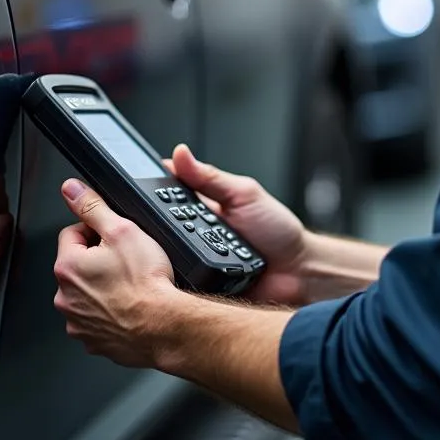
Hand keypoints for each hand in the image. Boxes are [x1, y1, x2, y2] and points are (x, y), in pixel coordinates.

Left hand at [53, 179, 177, 366]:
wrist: (163, 325)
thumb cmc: (146, 283)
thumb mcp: (122, 230)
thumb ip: (93, 206)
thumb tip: (71, 189)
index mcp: (68, 266)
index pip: (73, 233)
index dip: (97, 230)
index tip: (115, 237)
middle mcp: (65, 296)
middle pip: (79, 264)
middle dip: (99, 259)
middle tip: (126, 260)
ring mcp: (78, 321)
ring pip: (87, 292)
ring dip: (103, 285)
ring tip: (129, 284)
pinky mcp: (93, 340)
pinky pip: (97, 317)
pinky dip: (110, 310)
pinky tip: (129, 304)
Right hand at [166, 144, 310, 306]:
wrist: (298, 272)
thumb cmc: (277, 230)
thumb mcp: (244, 194)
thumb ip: (211, 177)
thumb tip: (181, 153)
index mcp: (202, 206)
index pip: (166, 194)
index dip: (151, 189)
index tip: (140, 182)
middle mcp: (193, 233)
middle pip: (160, 226)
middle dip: (160, 222)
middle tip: (170, 220)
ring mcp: (195, 260)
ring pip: (165, 255)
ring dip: (170, 250)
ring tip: (187, 245)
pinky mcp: (198, 286)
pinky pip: (179, 282)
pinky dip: (181, 276)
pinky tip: (188, 271)